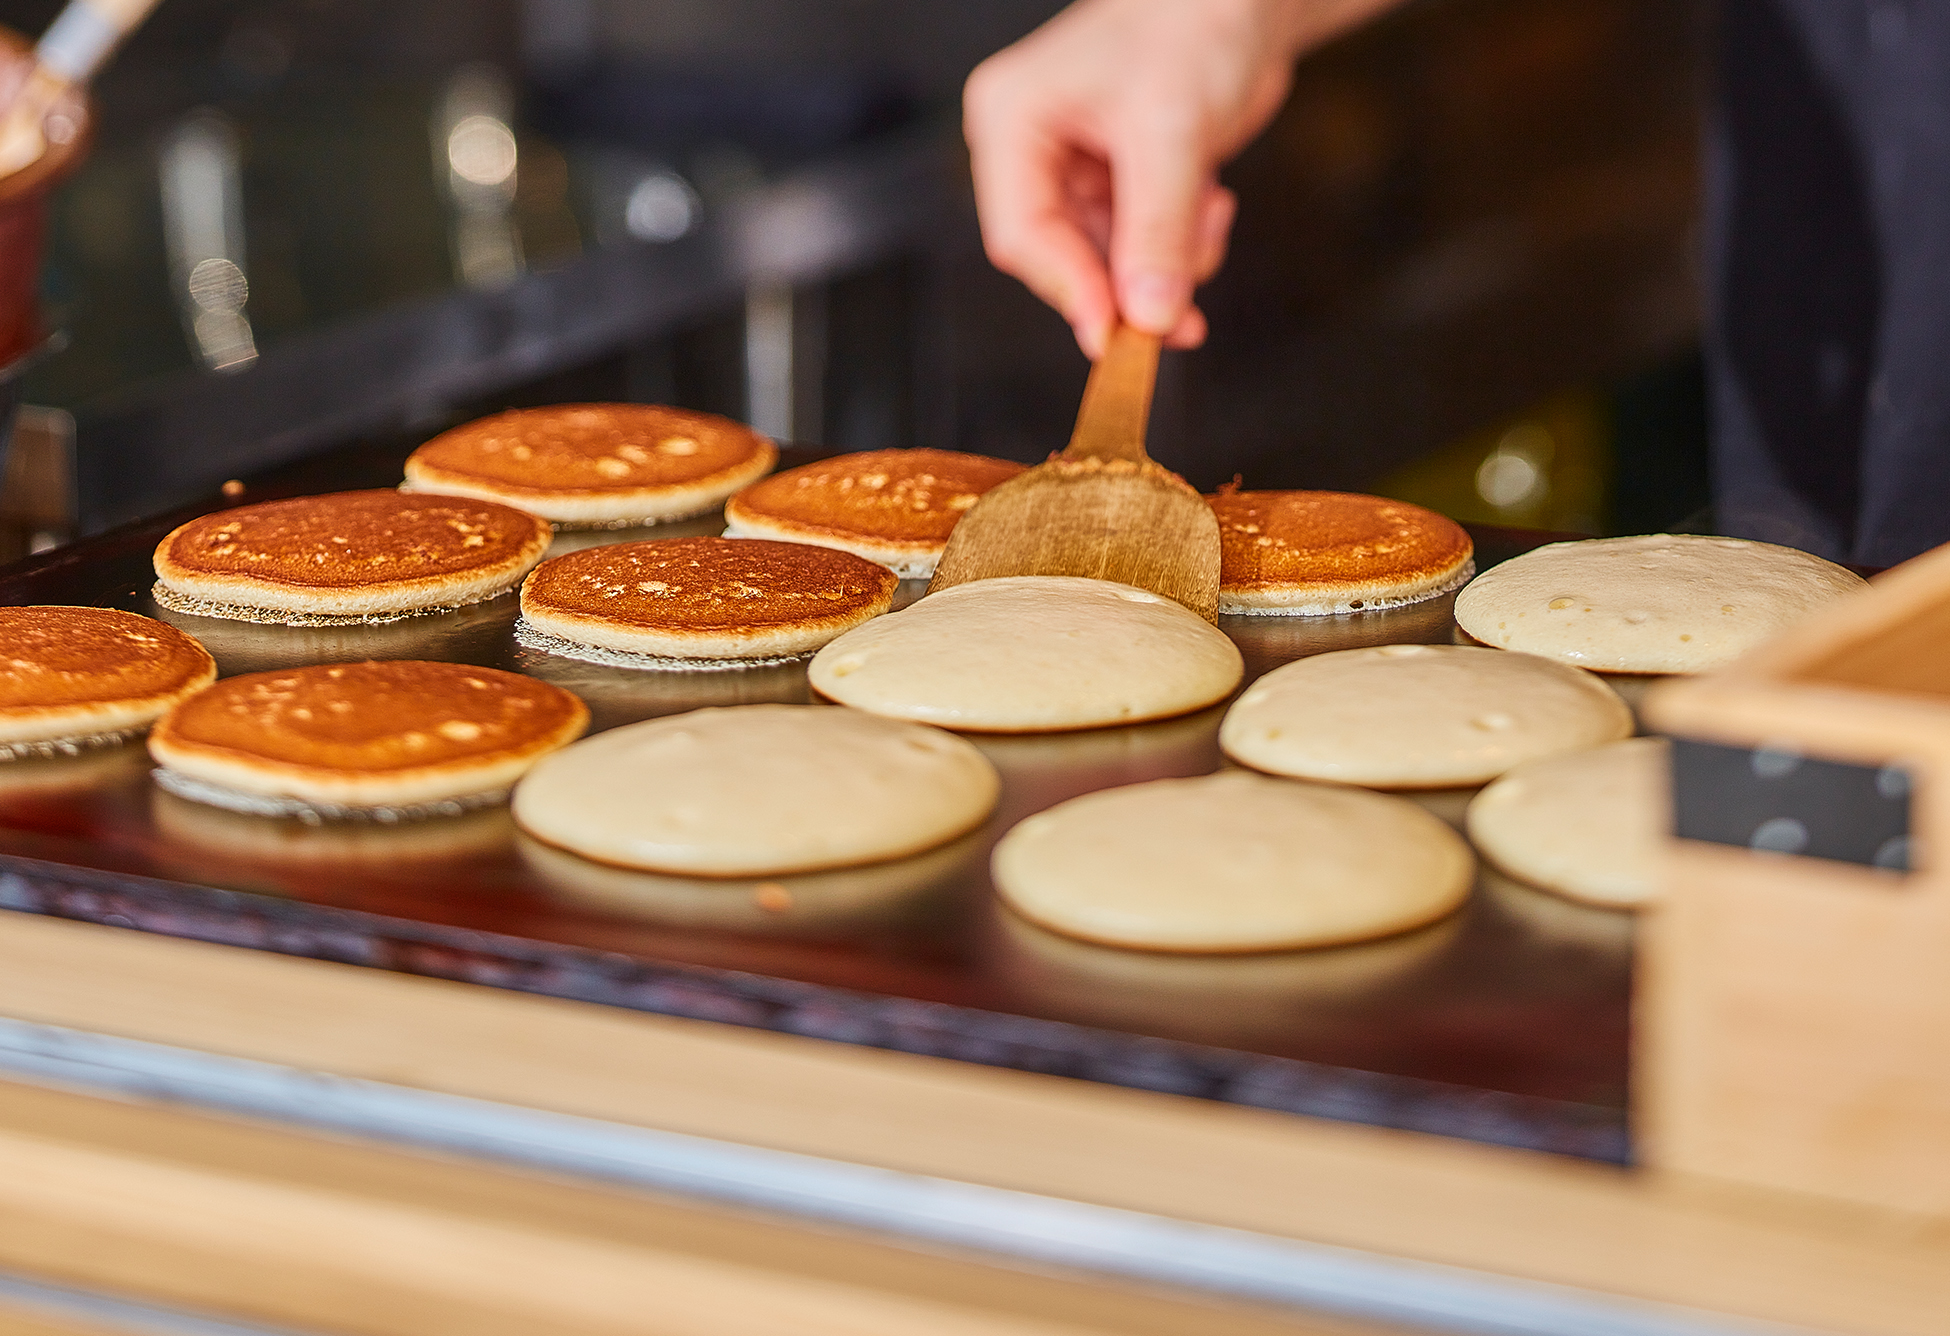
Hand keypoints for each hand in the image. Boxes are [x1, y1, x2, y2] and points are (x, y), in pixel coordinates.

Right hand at [964, 0, 1396, 356]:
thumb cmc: (1193, 23)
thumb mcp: (1172, 130)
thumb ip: (1158, 227)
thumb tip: (1150, 315)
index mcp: (1012, 122)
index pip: (1021, 233)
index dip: (1070, 290)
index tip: (1116, 335)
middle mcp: (1032, 150)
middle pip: (1063, 257)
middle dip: (1129, 285)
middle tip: (1180, 318)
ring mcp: (1075, 170)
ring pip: (1108, 263)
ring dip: (1167, 265)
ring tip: (1212, 219)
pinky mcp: (1117, 184)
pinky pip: (1139, 248)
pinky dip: (1181, 248)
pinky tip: (1212, 207)